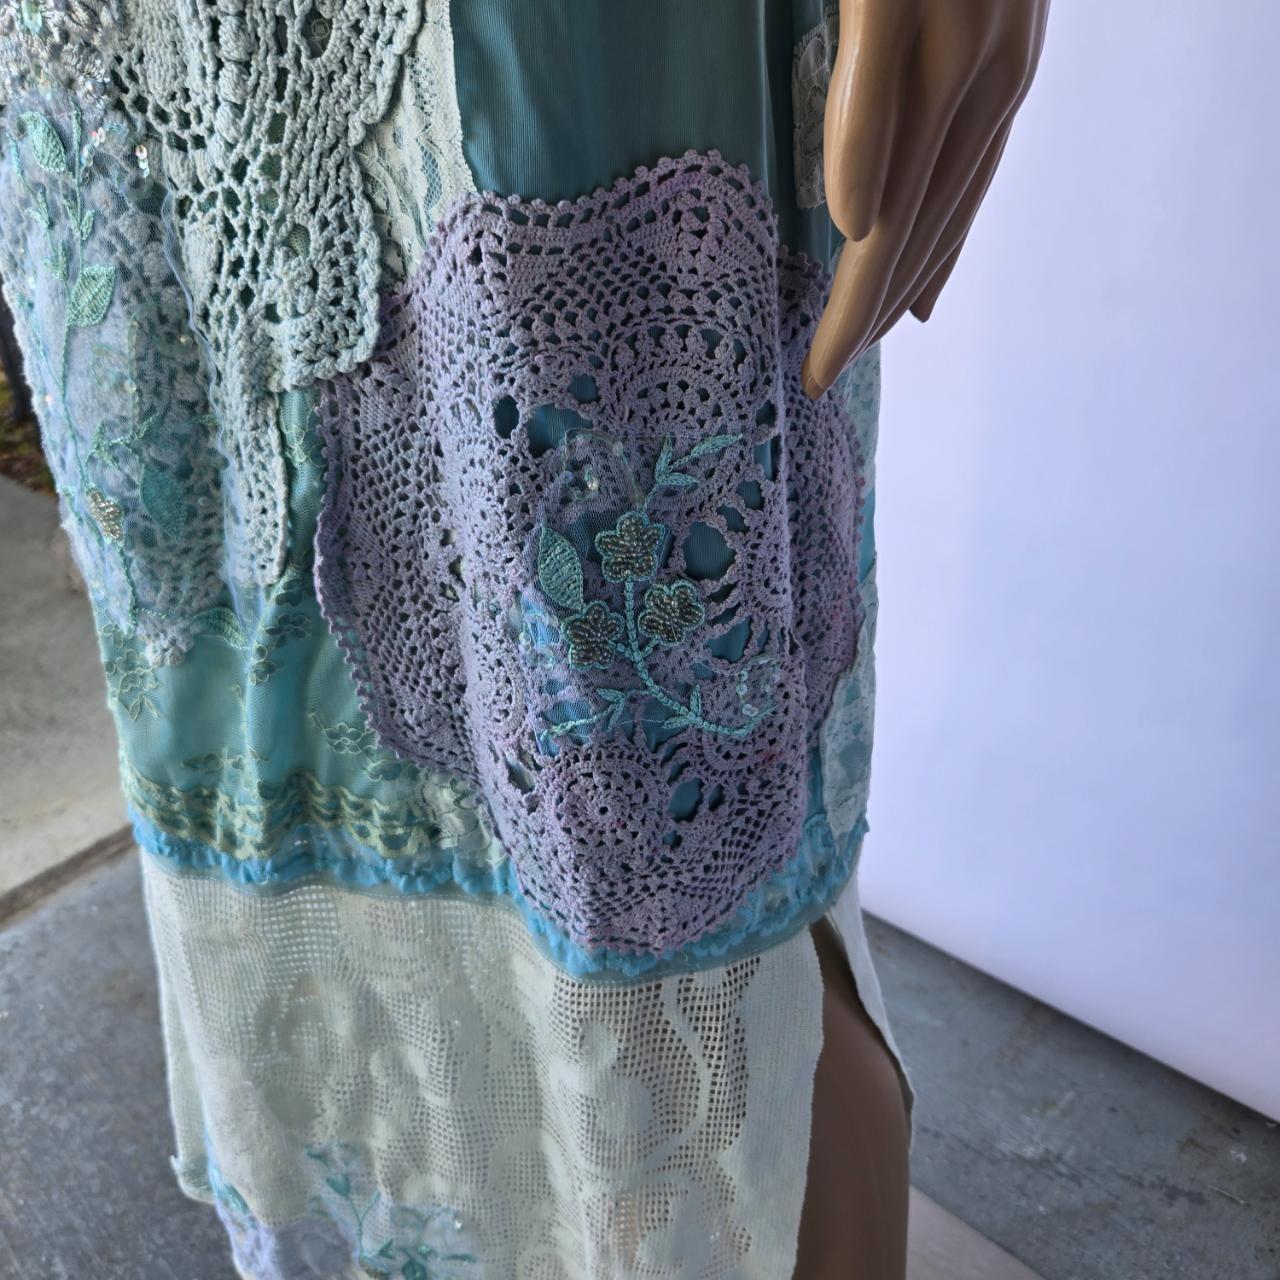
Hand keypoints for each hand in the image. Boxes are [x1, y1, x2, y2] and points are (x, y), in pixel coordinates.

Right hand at [802, 0, 1049, 398]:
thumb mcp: (934, 10)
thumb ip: (913, 75)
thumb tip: (882, 167)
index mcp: (1002, 67)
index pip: (957, 200)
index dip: (919, 275)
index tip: (887, 333)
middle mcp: (991, 65)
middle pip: (927, 216)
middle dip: (877, 308)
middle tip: (829, 375)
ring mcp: (951, 27)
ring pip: (906, 183)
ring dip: (864, 284)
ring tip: (829, 355)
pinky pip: (878, 91)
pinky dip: (863, 163)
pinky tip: (848, 227)